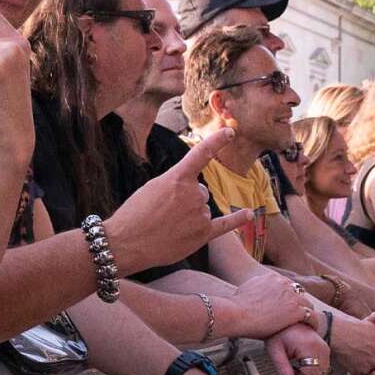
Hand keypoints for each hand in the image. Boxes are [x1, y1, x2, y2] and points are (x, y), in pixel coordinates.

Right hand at [107, 128, 254, 272]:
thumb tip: (197, 197)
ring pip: (202, 209)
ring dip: (189, 216)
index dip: (217, 141)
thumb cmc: (133, 215)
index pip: (201, 154)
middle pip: (199, 192)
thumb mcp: (151, 188)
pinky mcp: (203, 234)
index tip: (230, 131)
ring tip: (167, 227)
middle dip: (185, 200)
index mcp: (177, 178)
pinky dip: (238, 219)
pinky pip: (225, 224)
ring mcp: (200, 214)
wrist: (126, 243)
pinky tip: (248, 213)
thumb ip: (176, 185)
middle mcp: (193, 194)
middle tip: (163, 212)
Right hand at [216, 274, 320, 338]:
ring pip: (307, 304)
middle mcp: (284, 284)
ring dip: (306, 314)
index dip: (287, 297)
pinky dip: (312, 323)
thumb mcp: (245, 288)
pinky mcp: (296, 311)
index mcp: (272, 278)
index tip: (286, 307)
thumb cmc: (235, 306)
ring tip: (305, 324)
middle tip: (296, 317)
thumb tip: (254, 292)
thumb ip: (256, 288)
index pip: (287, 286)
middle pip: (299, 293)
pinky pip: (312, 316)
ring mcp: (291, 297)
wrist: (235, 313)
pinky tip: (310, 329)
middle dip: (298, 304)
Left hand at [264, 322, 330, 374]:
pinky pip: (321, 369)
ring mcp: (325, 349)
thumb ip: (281, 367)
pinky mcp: (324, 351)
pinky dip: (310, 373)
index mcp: (310, 347)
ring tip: (291, 374)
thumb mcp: (274, 349)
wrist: (287, 320)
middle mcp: (321, 349)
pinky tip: (298, 369)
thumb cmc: (279, 331)